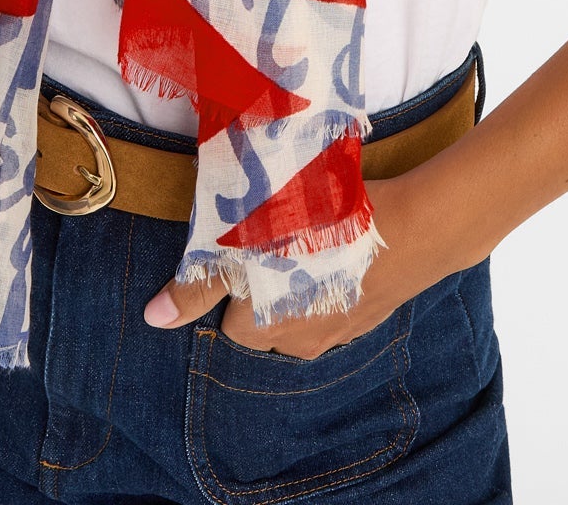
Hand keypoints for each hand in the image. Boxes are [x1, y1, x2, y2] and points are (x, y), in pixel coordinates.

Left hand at [142, 167, 454, 359]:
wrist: (415, 226)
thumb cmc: (327, 226)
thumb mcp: (253, 242)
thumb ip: (199, 281)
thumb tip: (152, 318)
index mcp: (268, 328)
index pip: (227, 316)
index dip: (229, 278)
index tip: (241, 246)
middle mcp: (302, 341)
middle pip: (261, 316)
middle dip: (261, 283)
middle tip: (270, 234)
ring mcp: (340, 331)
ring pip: (298, 310)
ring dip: (296, 280)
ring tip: (304, 235)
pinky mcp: (368, 313)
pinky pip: (333, 302)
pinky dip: (328, 278)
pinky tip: (336, 245)